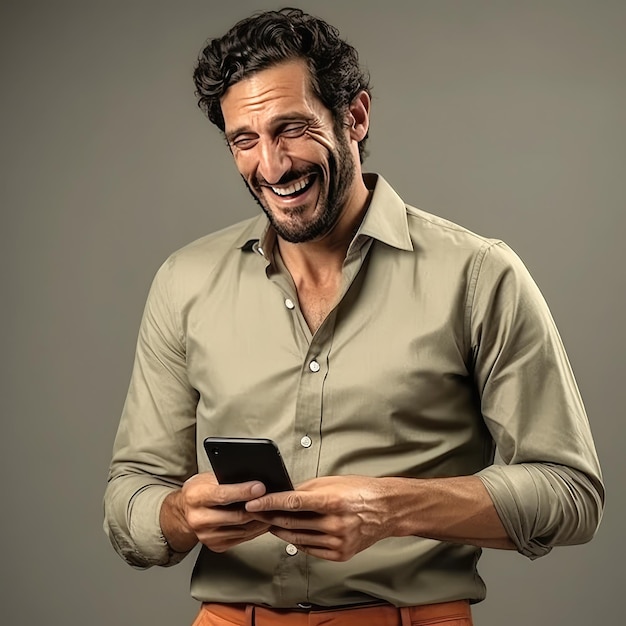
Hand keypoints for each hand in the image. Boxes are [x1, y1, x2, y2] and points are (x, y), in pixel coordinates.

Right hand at [161, 473, 270, 552]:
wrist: (183, 512)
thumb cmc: (199, 490)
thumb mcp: (208, 478)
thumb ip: (227, 479)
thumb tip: (254, 478)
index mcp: (195, 497)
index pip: (223, 495)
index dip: (244, 491)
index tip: (261, 487)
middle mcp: (199, 518)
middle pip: (237, 515)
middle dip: (259, 507)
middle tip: (275, 498)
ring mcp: (207, 535)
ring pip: (243, 529)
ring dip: (262, 519)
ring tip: (274, 508)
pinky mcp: (216, 545)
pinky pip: (242, 538)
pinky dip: (256, 529)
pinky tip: (265, 520)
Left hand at [245, 475, 397, 561]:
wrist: (387, 510)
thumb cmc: (360, 491)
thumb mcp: (333, 482)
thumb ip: (307, 489)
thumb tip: (283, 493)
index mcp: (333, 501)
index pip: (293, 502)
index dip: (270, 503)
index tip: (253, 503)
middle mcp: (336, 523)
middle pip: (292, 523)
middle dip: (269, 517)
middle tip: (255, 513)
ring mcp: (338, 541)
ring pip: (298, 538)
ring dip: (280, 531)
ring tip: (269, 523)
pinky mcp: (341, 554)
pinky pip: (310, 550)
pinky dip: (297, 542)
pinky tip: (290, 535)